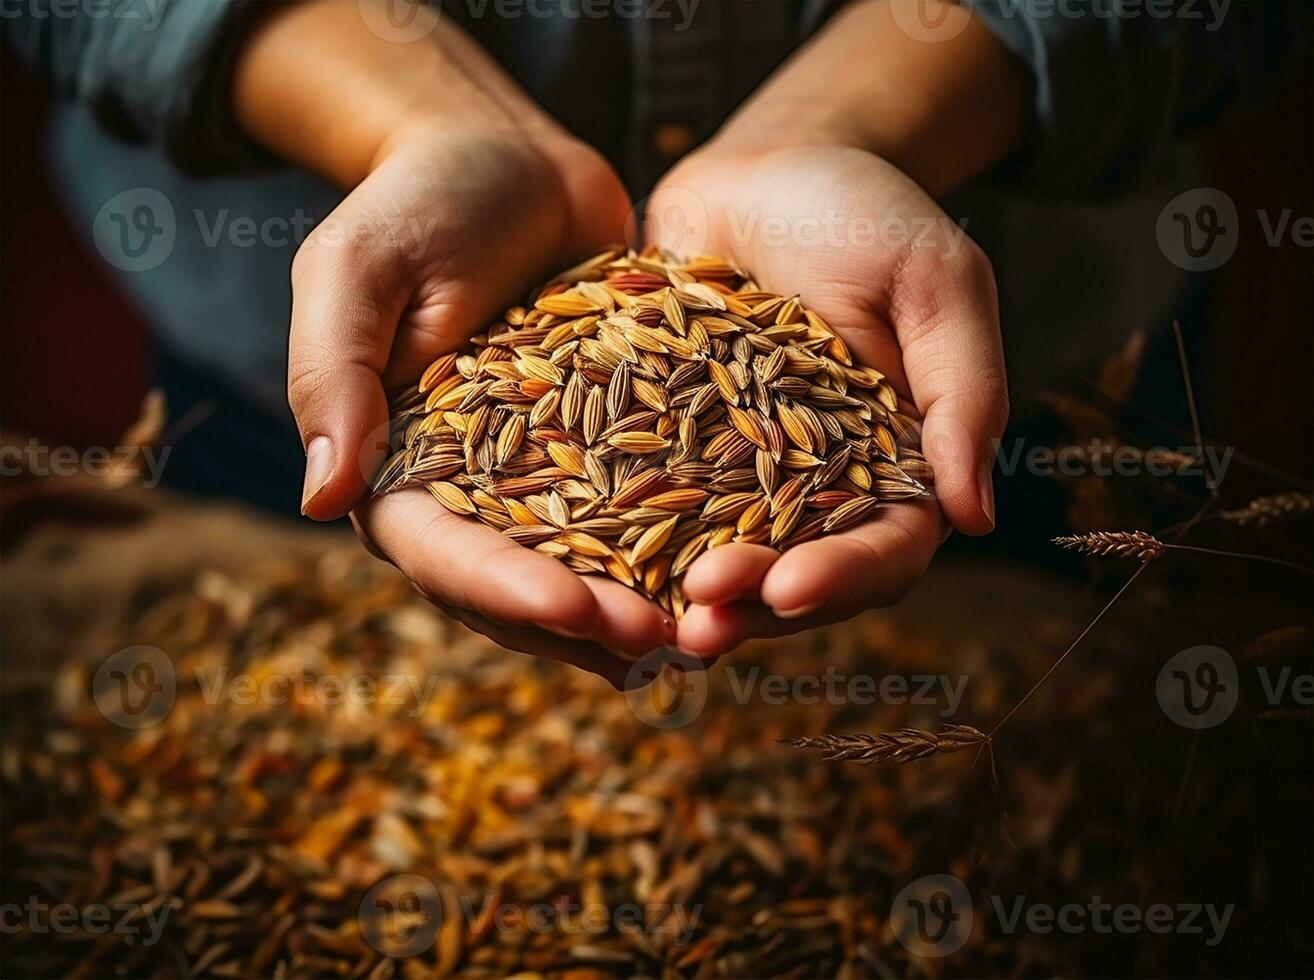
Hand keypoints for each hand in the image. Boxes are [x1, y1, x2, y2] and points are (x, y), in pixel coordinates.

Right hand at [288, 125, 674, 684]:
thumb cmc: (419, 202)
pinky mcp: (601, 449)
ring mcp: (538, 476)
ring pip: (583, 568)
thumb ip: (332, 376)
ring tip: (705, 629)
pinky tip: (734, 572)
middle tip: (662, 641)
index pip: (439, 552)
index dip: (504, 589)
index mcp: (392, 465)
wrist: (509, 160)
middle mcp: (466, 490)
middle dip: (584, 621)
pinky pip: (639, 510)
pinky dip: (677, 545)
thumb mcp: (357, 268)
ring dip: (637, 604)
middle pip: (517, 584)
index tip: (573, 611)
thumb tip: (320, 500)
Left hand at [646, 140, 1008, 655]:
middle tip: (697, 623)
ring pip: (716, 555)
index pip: (884, 547)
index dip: (840, 578)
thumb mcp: (936, 283)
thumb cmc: (867, 213)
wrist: (765, 167)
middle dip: (749, 606)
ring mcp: (736, 471)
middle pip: (793, 573)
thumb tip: (977, 516)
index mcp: (895, 463)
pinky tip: (583, 557)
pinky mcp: (668, 444)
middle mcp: (816, 484)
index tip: (788, 588)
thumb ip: (962, 393)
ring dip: (680, 594)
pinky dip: (620, 534)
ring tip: (638, 618)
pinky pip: (646, 499)